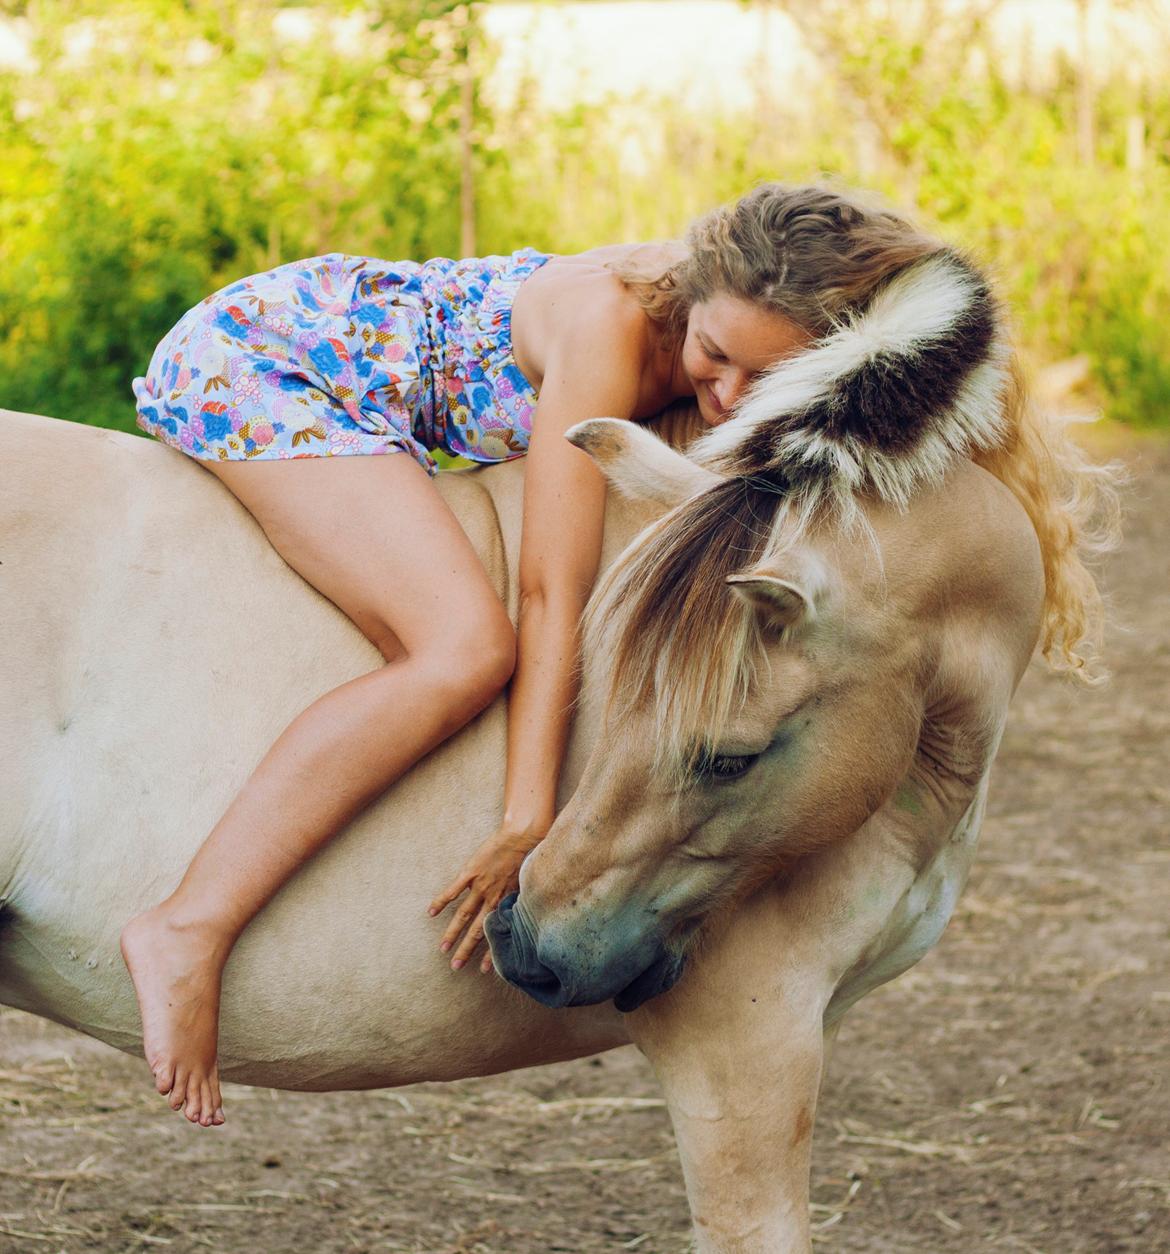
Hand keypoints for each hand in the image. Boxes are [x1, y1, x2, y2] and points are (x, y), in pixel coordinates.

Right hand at [428, 826, 545, 972]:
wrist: (523, 835)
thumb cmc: (531, 856)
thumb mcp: (530, 884)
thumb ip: (523, 899)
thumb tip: (525, 914)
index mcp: (507, 902)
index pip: (497, 934)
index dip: (491, 953)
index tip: (485, 970)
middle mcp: (493, 898)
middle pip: (477, 929)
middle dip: (466, 949)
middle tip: (455, 966)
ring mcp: (480, 886)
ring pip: (463, 915)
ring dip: (452, 933)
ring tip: (443, 948)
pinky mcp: (471, 872)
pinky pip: (453, 890)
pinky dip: (441, 901)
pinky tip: (431, 912)